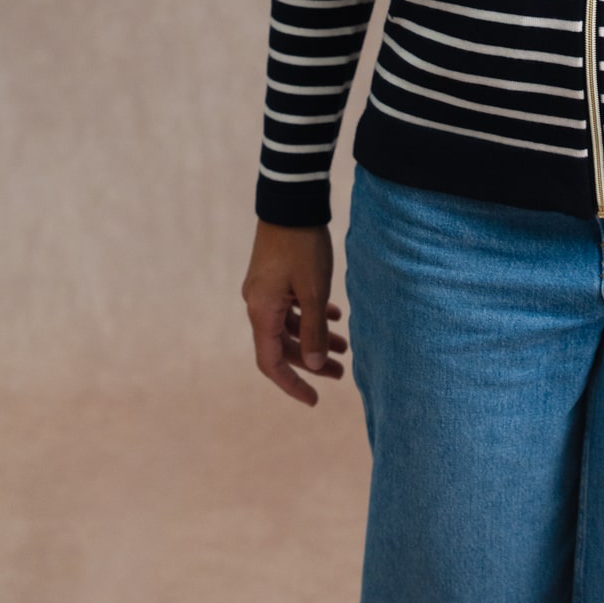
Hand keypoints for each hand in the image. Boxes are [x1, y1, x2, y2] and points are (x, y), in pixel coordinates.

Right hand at [242, 220, 348, 406]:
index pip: (272, 363)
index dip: (292, 384)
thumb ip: (314, 330)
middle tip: (340, 372)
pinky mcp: (274, 277)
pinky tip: (335, 314)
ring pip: (289, 325)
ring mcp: (265, 290)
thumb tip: (312, 367)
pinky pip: (291, 306)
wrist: (292, 202)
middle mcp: (258, 305)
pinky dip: (311, 315)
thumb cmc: (302, 246)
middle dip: (311, 362)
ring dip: (315, 337)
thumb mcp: (313, 291)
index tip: (314, 400)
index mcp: (262, 312)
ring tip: (345, 347)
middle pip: (282, 346)